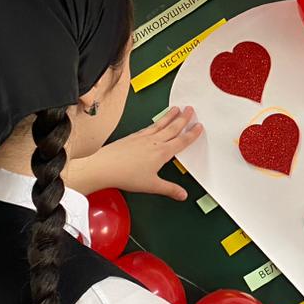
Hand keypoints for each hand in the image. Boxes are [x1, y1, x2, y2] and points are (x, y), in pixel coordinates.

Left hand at [67, 107, 202, 199]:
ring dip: (170, 116)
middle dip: (183, 118)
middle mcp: (154, 142)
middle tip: (190, 110)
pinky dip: (156, 122)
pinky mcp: (132, 137)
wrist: (105, 166)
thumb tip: (182, 194)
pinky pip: (148, 127)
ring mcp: (142, 138)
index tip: (198, 126)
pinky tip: (156, 122)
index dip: (192, 134)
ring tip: (176, 109)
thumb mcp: (152, 185)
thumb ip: (169, 189)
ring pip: (160, 124)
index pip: (181, 141)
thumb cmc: (126, 175)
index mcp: (162, 152)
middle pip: (173, 128)